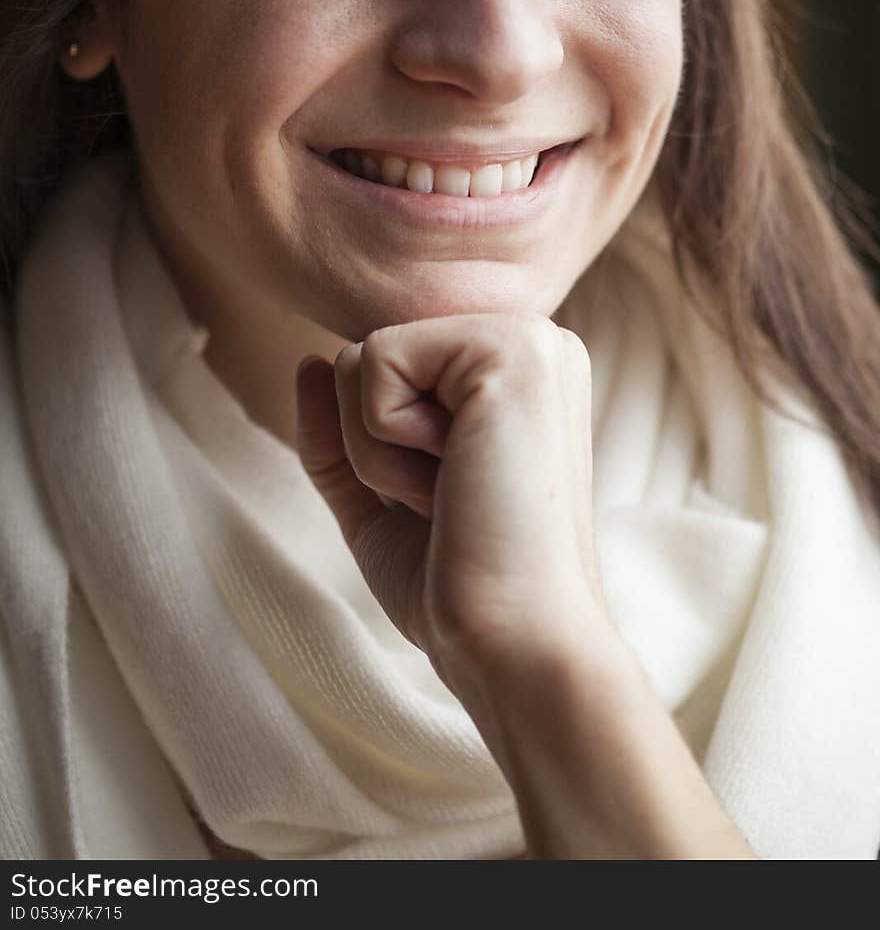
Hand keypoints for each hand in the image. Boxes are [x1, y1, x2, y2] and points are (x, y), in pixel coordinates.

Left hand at [295, 314, 623, 702]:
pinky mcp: (511, 348)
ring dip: (377, 451)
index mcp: (510, 375)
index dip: (378, 450)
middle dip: (372, 446)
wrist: (513, 641)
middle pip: (362, 357)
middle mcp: (528, 343)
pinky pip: (372, 360)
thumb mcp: (379, 496)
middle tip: (453, 498)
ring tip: (456, 491)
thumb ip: (341, 428)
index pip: (379, 372)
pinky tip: (454, 477)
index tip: (452, 500)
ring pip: (359, 358)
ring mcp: (526, 338)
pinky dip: (383, 442)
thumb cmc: (457, 581)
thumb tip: (308, 362)